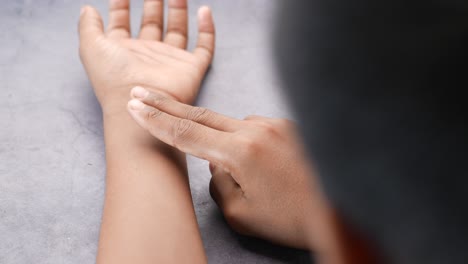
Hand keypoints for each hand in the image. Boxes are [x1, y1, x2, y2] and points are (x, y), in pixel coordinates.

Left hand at [78, 0, 214, 113]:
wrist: (140, 103)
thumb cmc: (113, 79)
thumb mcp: (91, 47)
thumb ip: (88, 26)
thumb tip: (89, 9)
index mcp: (123, 50)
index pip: (122, 22)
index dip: (120, 5)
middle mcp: (147, 54)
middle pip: (152, 22)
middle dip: (152, 4)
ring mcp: (170, 60)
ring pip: (178, 29)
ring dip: (178, 9)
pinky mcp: (191, 68)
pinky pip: (204, 47)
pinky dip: (207, 29)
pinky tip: (204, 10)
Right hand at [124, 87, 331, 248]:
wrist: (339, 212)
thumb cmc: (290, 219)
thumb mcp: (241, 214)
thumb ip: (218, 181)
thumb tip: (215, 161)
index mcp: (241, 154)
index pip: (187, 133)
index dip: (157, 120)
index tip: (135, 106)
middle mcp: (257, 130)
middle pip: (201, 114)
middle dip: (167, 105)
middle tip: (141, 93)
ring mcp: (275, 124)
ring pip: (230, 126)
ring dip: (221, 140)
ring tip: (248, 174)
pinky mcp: (287, 125)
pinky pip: (253, 129)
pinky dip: (246, 142)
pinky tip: (263, 165)